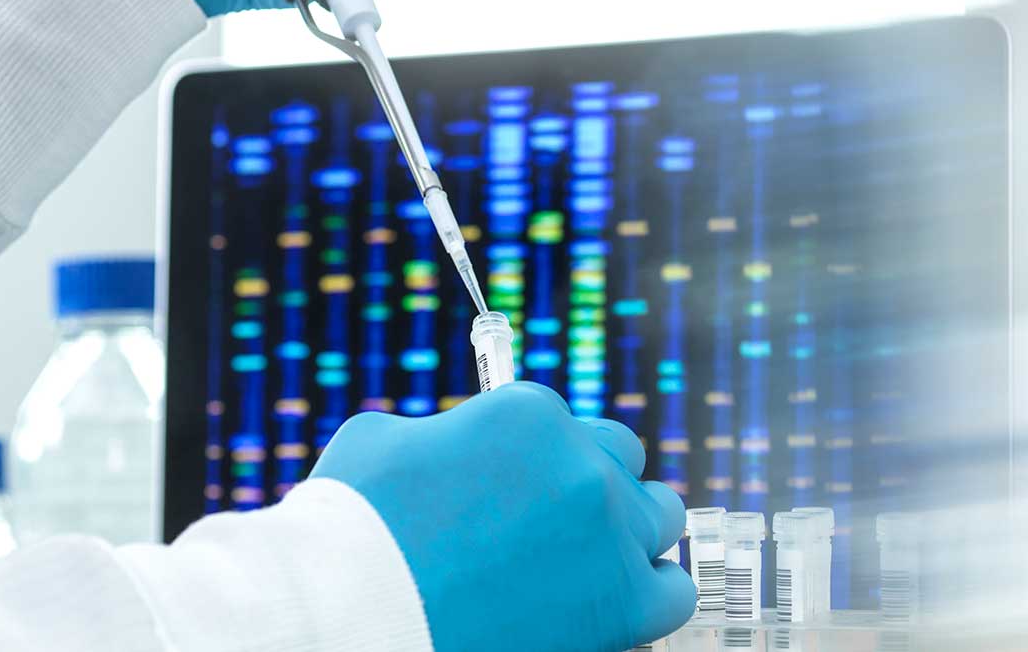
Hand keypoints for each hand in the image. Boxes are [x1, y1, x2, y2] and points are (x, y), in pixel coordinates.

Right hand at [311, 383, 695, 651]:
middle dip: (587, 481)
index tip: (512, 484)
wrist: (356, 614)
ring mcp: (609, 533)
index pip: (558, 421)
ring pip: (660, 515)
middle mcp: (582, 463)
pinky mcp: (623, 605)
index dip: (531, 455)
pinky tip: (610, 600)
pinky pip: (673, 591)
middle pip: (619, 456)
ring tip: (584, 560)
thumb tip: (457, 448)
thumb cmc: (354, 528)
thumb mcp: (385, 442)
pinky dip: (647, 593)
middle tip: (548, 519)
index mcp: (529, 412)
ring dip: (627, 530)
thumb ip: (442, 434)